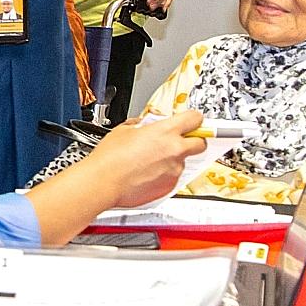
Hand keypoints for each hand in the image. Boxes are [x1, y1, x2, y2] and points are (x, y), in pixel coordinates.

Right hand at [81, 110, 206, 208]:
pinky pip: (173, 177)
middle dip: (194, 141)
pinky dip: (164, 174)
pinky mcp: (170, 186)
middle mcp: (175, 150)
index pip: (195, 119)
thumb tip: (146, 125)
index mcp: (165, 131)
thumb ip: (142, 126)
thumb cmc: (109, 158)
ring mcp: (174, 170)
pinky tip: (146, 173)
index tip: (191, 122)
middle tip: (179, 141)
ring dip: (173, 159)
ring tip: (150, 162)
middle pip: (201, 143)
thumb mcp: (123, 130)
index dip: (193, 119)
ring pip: (184, 161)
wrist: (103, 182)